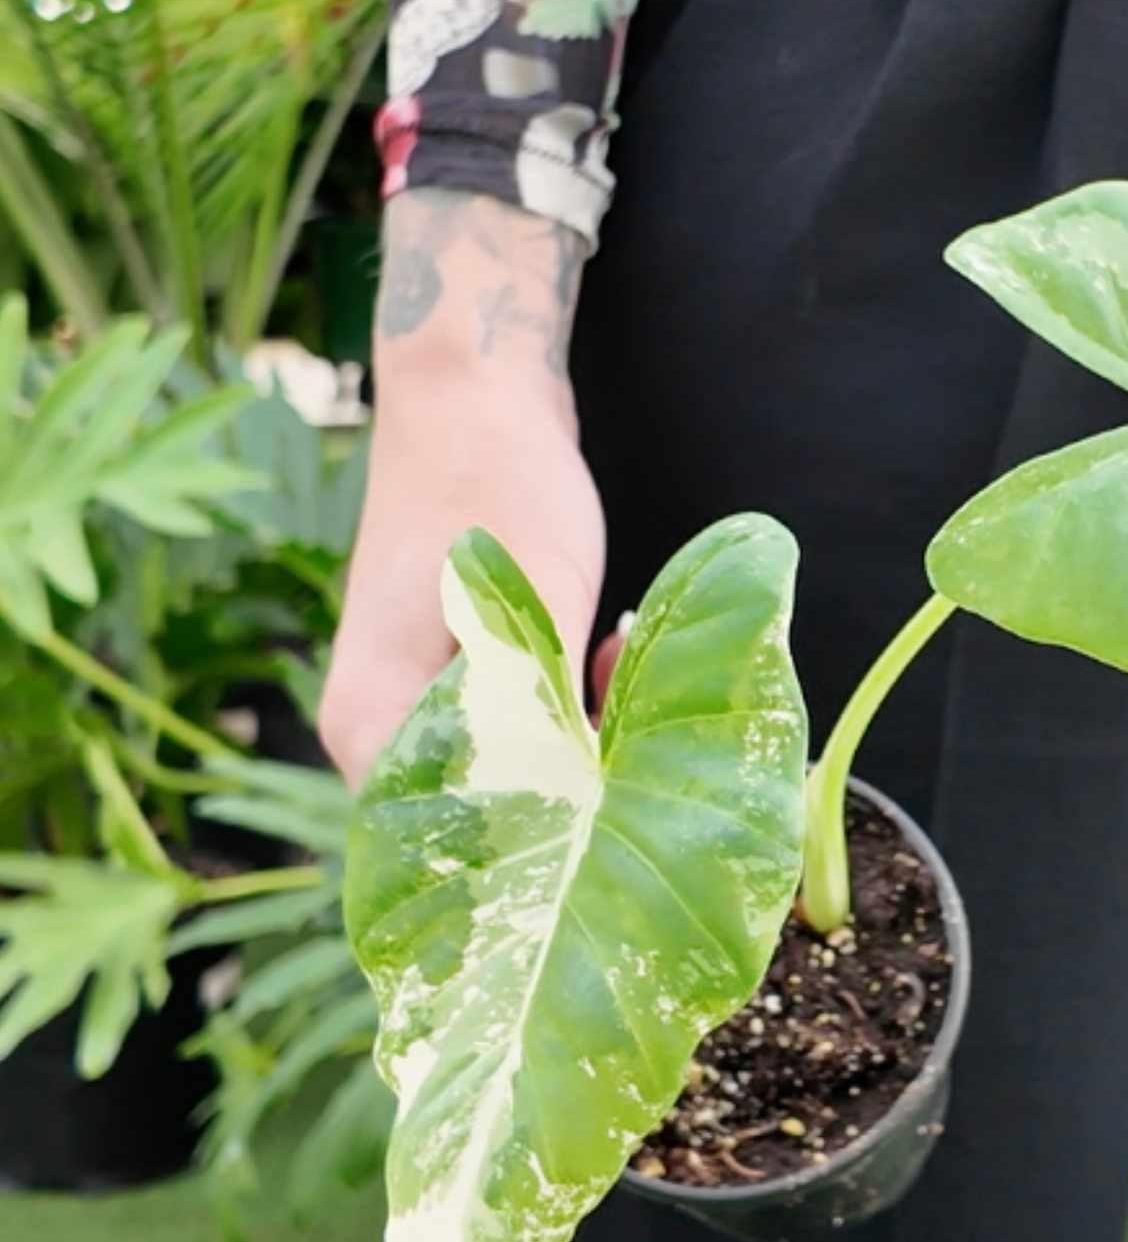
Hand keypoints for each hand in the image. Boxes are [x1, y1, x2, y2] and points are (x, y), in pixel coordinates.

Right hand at [320, 190, 606, 787]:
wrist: (477, 389)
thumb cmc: (494, 482)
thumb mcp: (535, 604)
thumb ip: (543, 709)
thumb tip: (573, 802)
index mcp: (370, 723)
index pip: (436, 846)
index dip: (528, 851)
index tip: (607, 827)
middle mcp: (380, 723)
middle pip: (477, 812)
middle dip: (566, 798)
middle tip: (643, 764)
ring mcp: (417, 694)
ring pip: (509, 764)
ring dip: (581, 743)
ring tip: (632, 691)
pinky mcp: (460, 665)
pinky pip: (521, 718)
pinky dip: (571, 704)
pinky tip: (613, 660)